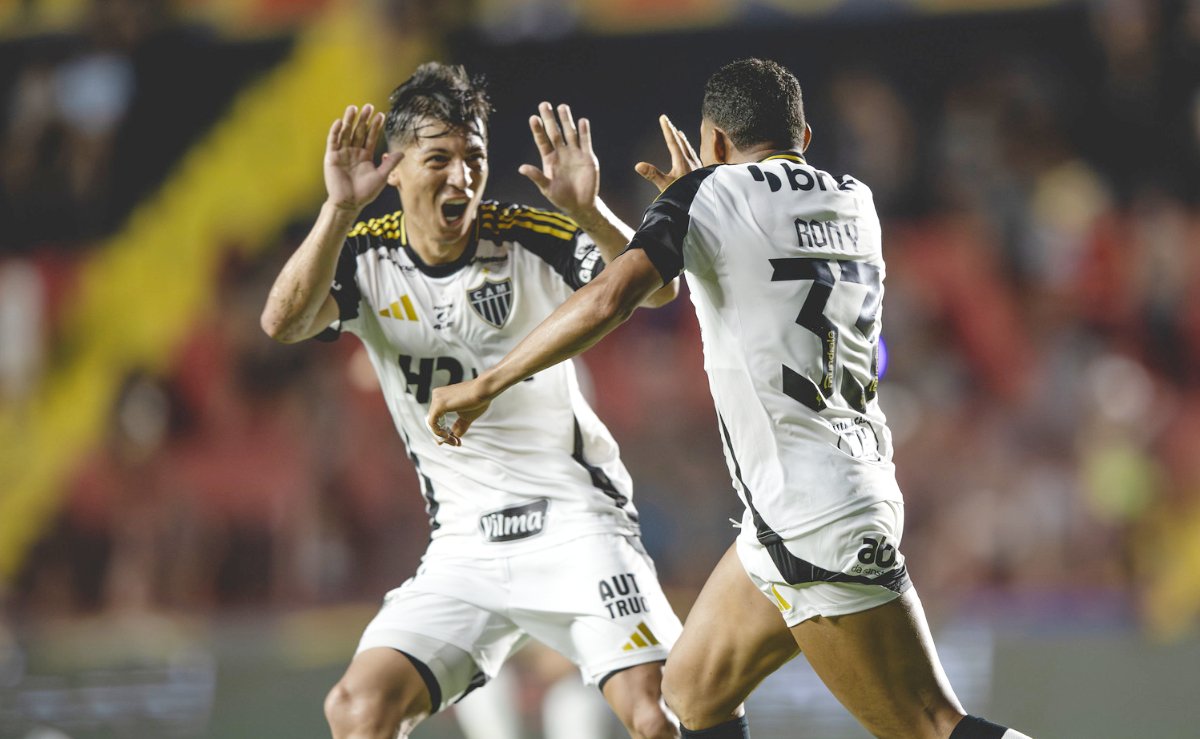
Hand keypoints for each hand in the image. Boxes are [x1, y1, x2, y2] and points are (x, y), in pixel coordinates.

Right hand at [324, 104, 399, 211]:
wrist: (349, 203)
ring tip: (354, 108)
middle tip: (369, 106)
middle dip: (364, 119)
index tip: (381, 114)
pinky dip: (335, 132)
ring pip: (346, 133)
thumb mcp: (381, 177)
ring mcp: (342, 153)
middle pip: (359, 131)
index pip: (371, 137)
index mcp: (365, 155)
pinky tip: (339, 122)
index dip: (375, 126)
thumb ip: (390, 164)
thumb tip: (402, 152)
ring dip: (349, 121)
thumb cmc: (365, 192)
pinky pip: (333, 142)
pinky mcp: (331, 157)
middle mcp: (354, 151)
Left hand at [427, 379, 493, 446]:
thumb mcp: (466, 416)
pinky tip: (448, 436)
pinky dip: (439, 432)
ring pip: (432, 424)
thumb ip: (459, 425)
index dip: (443, 431)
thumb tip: (455, 436)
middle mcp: (436, 395)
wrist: (484, 390)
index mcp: (442, 397)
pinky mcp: (439, 404)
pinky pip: (432, 423)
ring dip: (443, 436)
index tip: (453, 440)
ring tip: (454, 441)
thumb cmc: (478, 400)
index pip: (437, 417)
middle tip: (454, 443)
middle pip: (433, 421)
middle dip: (443, 435)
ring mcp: (437, 399)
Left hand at [519, 102, 599, 222]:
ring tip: (562, 107)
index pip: (542, 141)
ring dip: (566, 121)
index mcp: (549, 159)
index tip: (534, 118)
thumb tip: (521, 168)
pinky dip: (585, 132)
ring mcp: (575, 154)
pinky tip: (582, 121)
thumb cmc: (561, 198)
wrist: (581, 205)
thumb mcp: (546, 188)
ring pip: (570, 133)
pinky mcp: (588, 158)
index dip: (538, 129)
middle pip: (555, 132)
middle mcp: (561, 153)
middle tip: (544, 104)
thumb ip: (536, 177)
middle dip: (550, 119)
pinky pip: (586, 142)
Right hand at [635, 114, 701, 191]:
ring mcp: (697, 167)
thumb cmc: (683, 196)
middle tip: (667, 122)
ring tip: (680, 134)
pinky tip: (691, 155)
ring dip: (683, 140)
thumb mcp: (665, 186)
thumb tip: (638, 165)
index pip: (672, 141)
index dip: (667, 129)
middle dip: (673, 131)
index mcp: (682, 161)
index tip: (663, 117)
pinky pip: (694, 156)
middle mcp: (691, 161)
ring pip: (689, 148)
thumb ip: (652, 174)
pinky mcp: (700, 174)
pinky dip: (690, 150)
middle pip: (681, 142)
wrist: (703, 204)